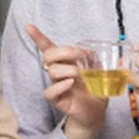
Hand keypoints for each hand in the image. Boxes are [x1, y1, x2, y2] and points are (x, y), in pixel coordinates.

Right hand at [26, 24, 107, 138]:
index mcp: (66, 62)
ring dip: (68, 69)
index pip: (48, 47)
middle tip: (80, 56)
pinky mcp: (57, 100)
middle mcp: (59, 72)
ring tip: (81, 75)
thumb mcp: (101, 71)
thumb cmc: (95, 90)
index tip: (28, 26)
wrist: (96, 112)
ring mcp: (57, 85)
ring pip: (52, 71)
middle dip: (64, 51)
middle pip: (49, 55)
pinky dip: (60, 86)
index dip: (37, 37)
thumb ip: (101, 61)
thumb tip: (109, 56)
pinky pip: (50, 91)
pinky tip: (70, 84)